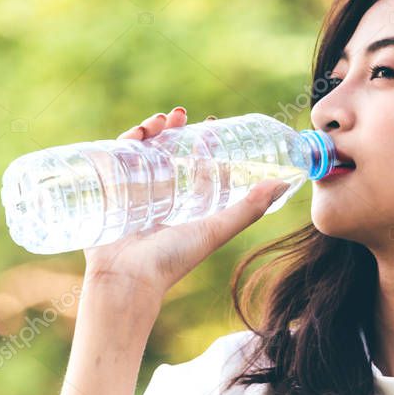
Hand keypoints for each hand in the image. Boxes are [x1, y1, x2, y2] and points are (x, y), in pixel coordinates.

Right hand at [81, 107, 290, 323]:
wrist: (125, 280)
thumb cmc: (172, 259)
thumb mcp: (215, 229)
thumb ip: (248, 209)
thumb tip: (283, 183)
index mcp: (188, 207)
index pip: (200, 168)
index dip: (206, 144)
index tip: (210, 122)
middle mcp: (163, 200)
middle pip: (169, 154)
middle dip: (174, 130)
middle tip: (179, 115)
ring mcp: (134, 196)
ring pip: (142, 153)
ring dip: (151, 131)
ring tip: (159, 120)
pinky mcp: (110, 195)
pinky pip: (114, 162)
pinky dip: (124, 142)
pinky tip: (134, 133)